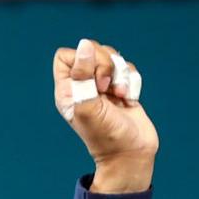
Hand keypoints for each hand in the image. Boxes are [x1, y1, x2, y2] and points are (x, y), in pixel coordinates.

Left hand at [53, 38, 156, 192]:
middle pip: (91, 50)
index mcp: (67, 90)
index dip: (81, 59)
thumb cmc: (107, 136)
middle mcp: (83, 86)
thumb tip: (84, 44)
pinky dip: (132, 81)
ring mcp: (103, 86)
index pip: (66, 55)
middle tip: (106, 88)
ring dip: (120, 74)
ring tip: (119, 95)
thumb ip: (83, 76)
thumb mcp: (89, 106)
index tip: (91, 79)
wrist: (131, 154)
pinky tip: (129, 100)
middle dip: (105, 64)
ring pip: (112, 56)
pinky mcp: (121, 88)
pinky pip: (127, 67)